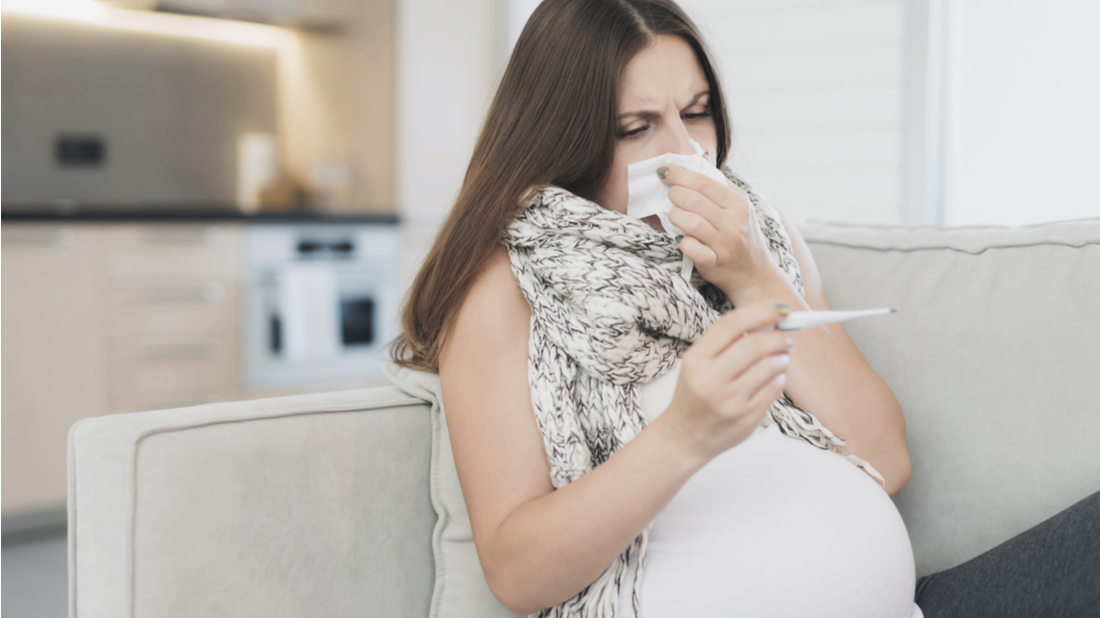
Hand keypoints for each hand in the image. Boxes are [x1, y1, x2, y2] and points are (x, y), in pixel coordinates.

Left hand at [659, 165, 786, 302]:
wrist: (756, 275)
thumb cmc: (742, 237)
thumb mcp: (739, 208)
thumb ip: (720, 186)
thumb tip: (699, 160)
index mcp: (739, 203)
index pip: (704, 182)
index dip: (679, 174)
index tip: (663, 171)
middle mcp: (734, 221)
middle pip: (694, 200)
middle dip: (674, 194)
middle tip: (669, 196)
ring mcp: (725, 243)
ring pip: (690, 222)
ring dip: (675, 217)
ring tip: (675, 217)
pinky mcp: (715, 262)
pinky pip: (691, 248)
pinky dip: (681, 242)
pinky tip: (681, 239)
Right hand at [661, 301, 792, 460]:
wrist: (685, 437)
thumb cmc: (695, 394)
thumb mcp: (698, 364)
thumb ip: (726, 343)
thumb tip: (768, 320)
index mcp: (696, 359)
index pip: (732, 324)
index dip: (761, 311)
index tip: (780, 308)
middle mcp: (710, 379)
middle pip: (754, 344)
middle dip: (777, 336)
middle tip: (785, 336)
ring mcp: (729, 401)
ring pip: (769, 367)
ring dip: (782, 357)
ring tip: (781, 357)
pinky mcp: (745, 418)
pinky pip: (773, 390)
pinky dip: (780, 378)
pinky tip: (775, 377)